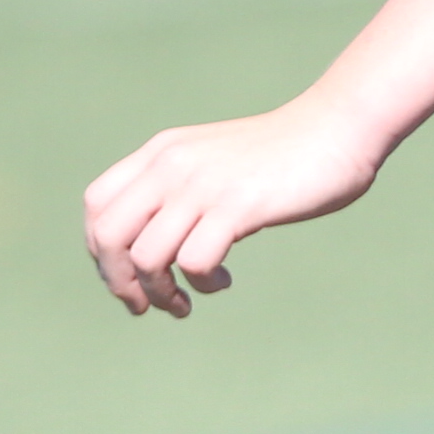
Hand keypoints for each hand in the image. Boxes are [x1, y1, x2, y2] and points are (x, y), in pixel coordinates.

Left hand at [81, 96, 386, 317]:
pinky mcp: (238, 206)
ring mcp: (203, 185)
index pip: (97, 206)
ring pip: (146, 257)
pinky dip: (203, 284)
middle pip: (107, 236)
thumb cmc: (283, 154)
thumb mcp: (213, 162)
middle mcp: (172, 165)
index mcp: (161, 152)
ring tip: (189, 300)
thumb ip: (181, 187)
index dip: (101, 252)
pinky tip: (225, 279)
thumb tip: (153, 245)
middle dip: (119, 282)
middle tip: (147, 305)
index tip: (130, 277)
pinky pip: (194, 261)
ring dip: (161, 292)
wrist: (336, 128)